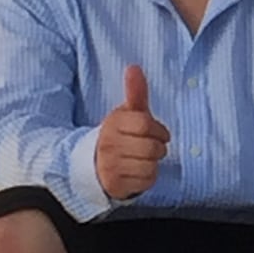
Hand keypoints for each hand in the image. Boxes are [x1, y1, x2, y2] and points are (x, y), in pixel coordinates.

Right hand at [95, 66, 169, 200]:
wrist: (95, 164)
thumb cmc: (119, 136)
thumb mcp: (126, 114)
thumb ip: (135, 92)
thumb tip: (134, 67)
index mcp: (113, 124)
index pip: (145, 124)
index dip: (158, 130)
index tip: (157, 133)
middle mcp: (108, 145)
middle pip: (151, 147)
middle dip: (157, 148)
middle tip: (149, 147)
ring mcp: (110, 166)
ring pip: (150, 165)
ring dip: (153, 163)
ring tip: (142, 159)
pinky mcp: (115, 184)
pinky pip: (146, 180)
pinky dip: (147, 177)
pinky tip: (137, 171)